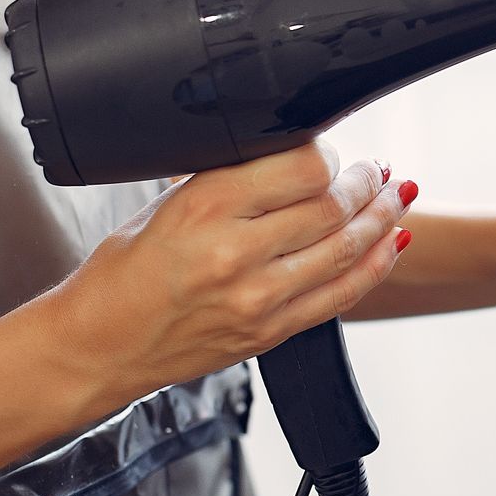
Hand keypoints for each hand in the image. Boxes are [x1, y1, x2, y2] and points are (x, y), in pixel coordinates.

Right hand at [45, 140, 417, 405]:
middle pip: (332, 206)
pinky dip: (376, 264)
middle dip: (366, 183)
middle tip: (377, 170)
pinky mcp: (270, 332)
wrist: (98, 346)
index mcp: (205, 206)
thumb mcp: (165, 205)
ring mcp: (258, 298)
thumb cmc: (123, 273)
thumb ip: (228, 180)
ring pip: (346, 248)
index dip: (331, 154)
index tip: (333, 150)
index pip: (302, 167)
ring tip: (396, 196)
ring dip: (382, 218)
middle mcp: (236, 252)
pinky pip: (342, 294)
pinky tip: (392, 241)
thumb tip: (291, 153)